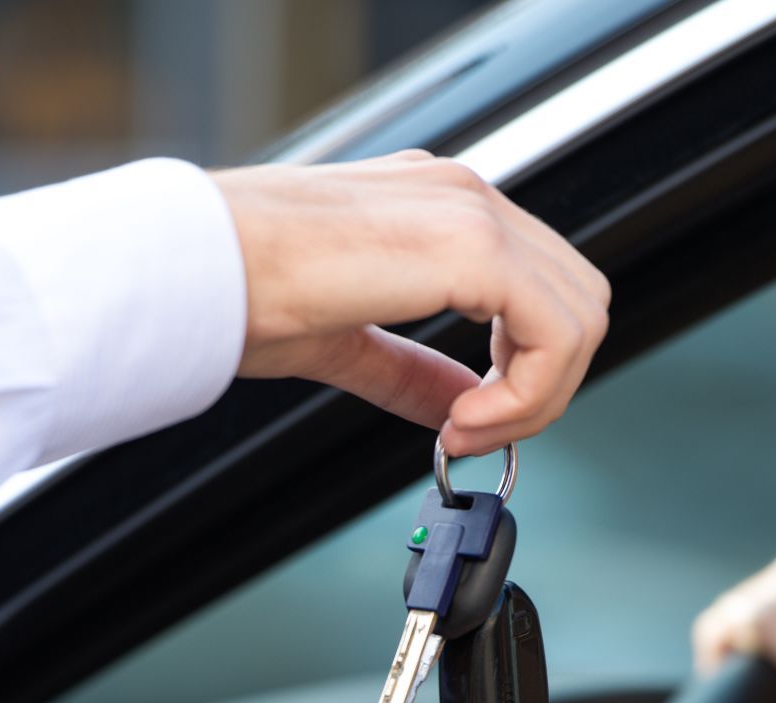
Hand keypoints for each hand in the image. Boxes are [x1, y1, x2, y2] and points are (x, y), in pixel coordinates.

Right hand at [213, 152, 610, 455]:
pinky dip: (528, 393)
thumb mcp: (344, 337)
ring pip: (582, 313)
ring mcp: (471, 210)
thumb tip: (457, 406)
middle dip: (543, 385)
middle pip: (577, 298)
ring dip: (538, 394)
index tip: (465, 422)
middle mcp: (462, 196)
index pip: (537, 287)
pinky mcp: (470, 244)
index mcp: (436, 207)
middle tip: (472, 432)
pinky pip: (557, 331)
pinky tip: (464, 420)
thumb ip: (412, 369)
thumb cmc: (233, 287)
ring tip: (464, 430)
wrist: (193, 269)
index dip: (523, 370)